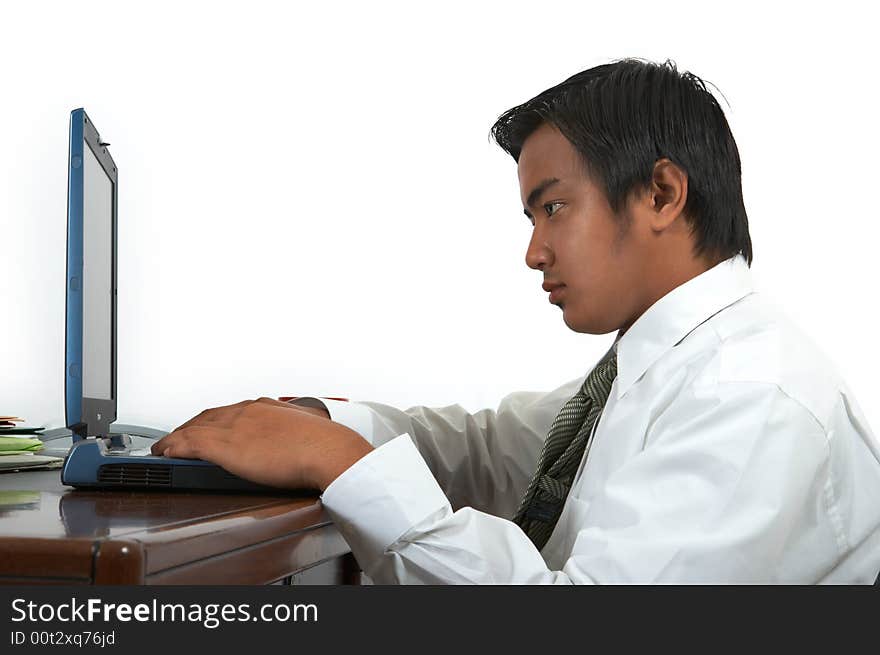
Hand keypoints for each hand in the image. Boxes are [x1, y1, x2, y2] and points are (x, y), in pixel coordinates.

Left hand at [151, 397, 372, 490]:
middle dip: (189, 427)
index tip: (206, 429)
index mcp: (266, 407)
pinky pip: (188, 444)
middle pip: (207, 417)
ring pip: (194, 428)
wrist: (328, 450)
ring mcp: (235, 426)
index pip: (229, 411)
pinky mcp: (225, 445)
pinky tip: (165, 453)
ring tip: (163, 448)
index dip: (212, 421)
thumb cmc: (325, 445)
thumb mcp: (306, 432)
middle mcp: (246, 412)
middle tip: (176, 438)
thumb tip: (294, 445)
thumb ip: (292, 434)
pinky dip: (173, 447)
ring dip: (175, 437)